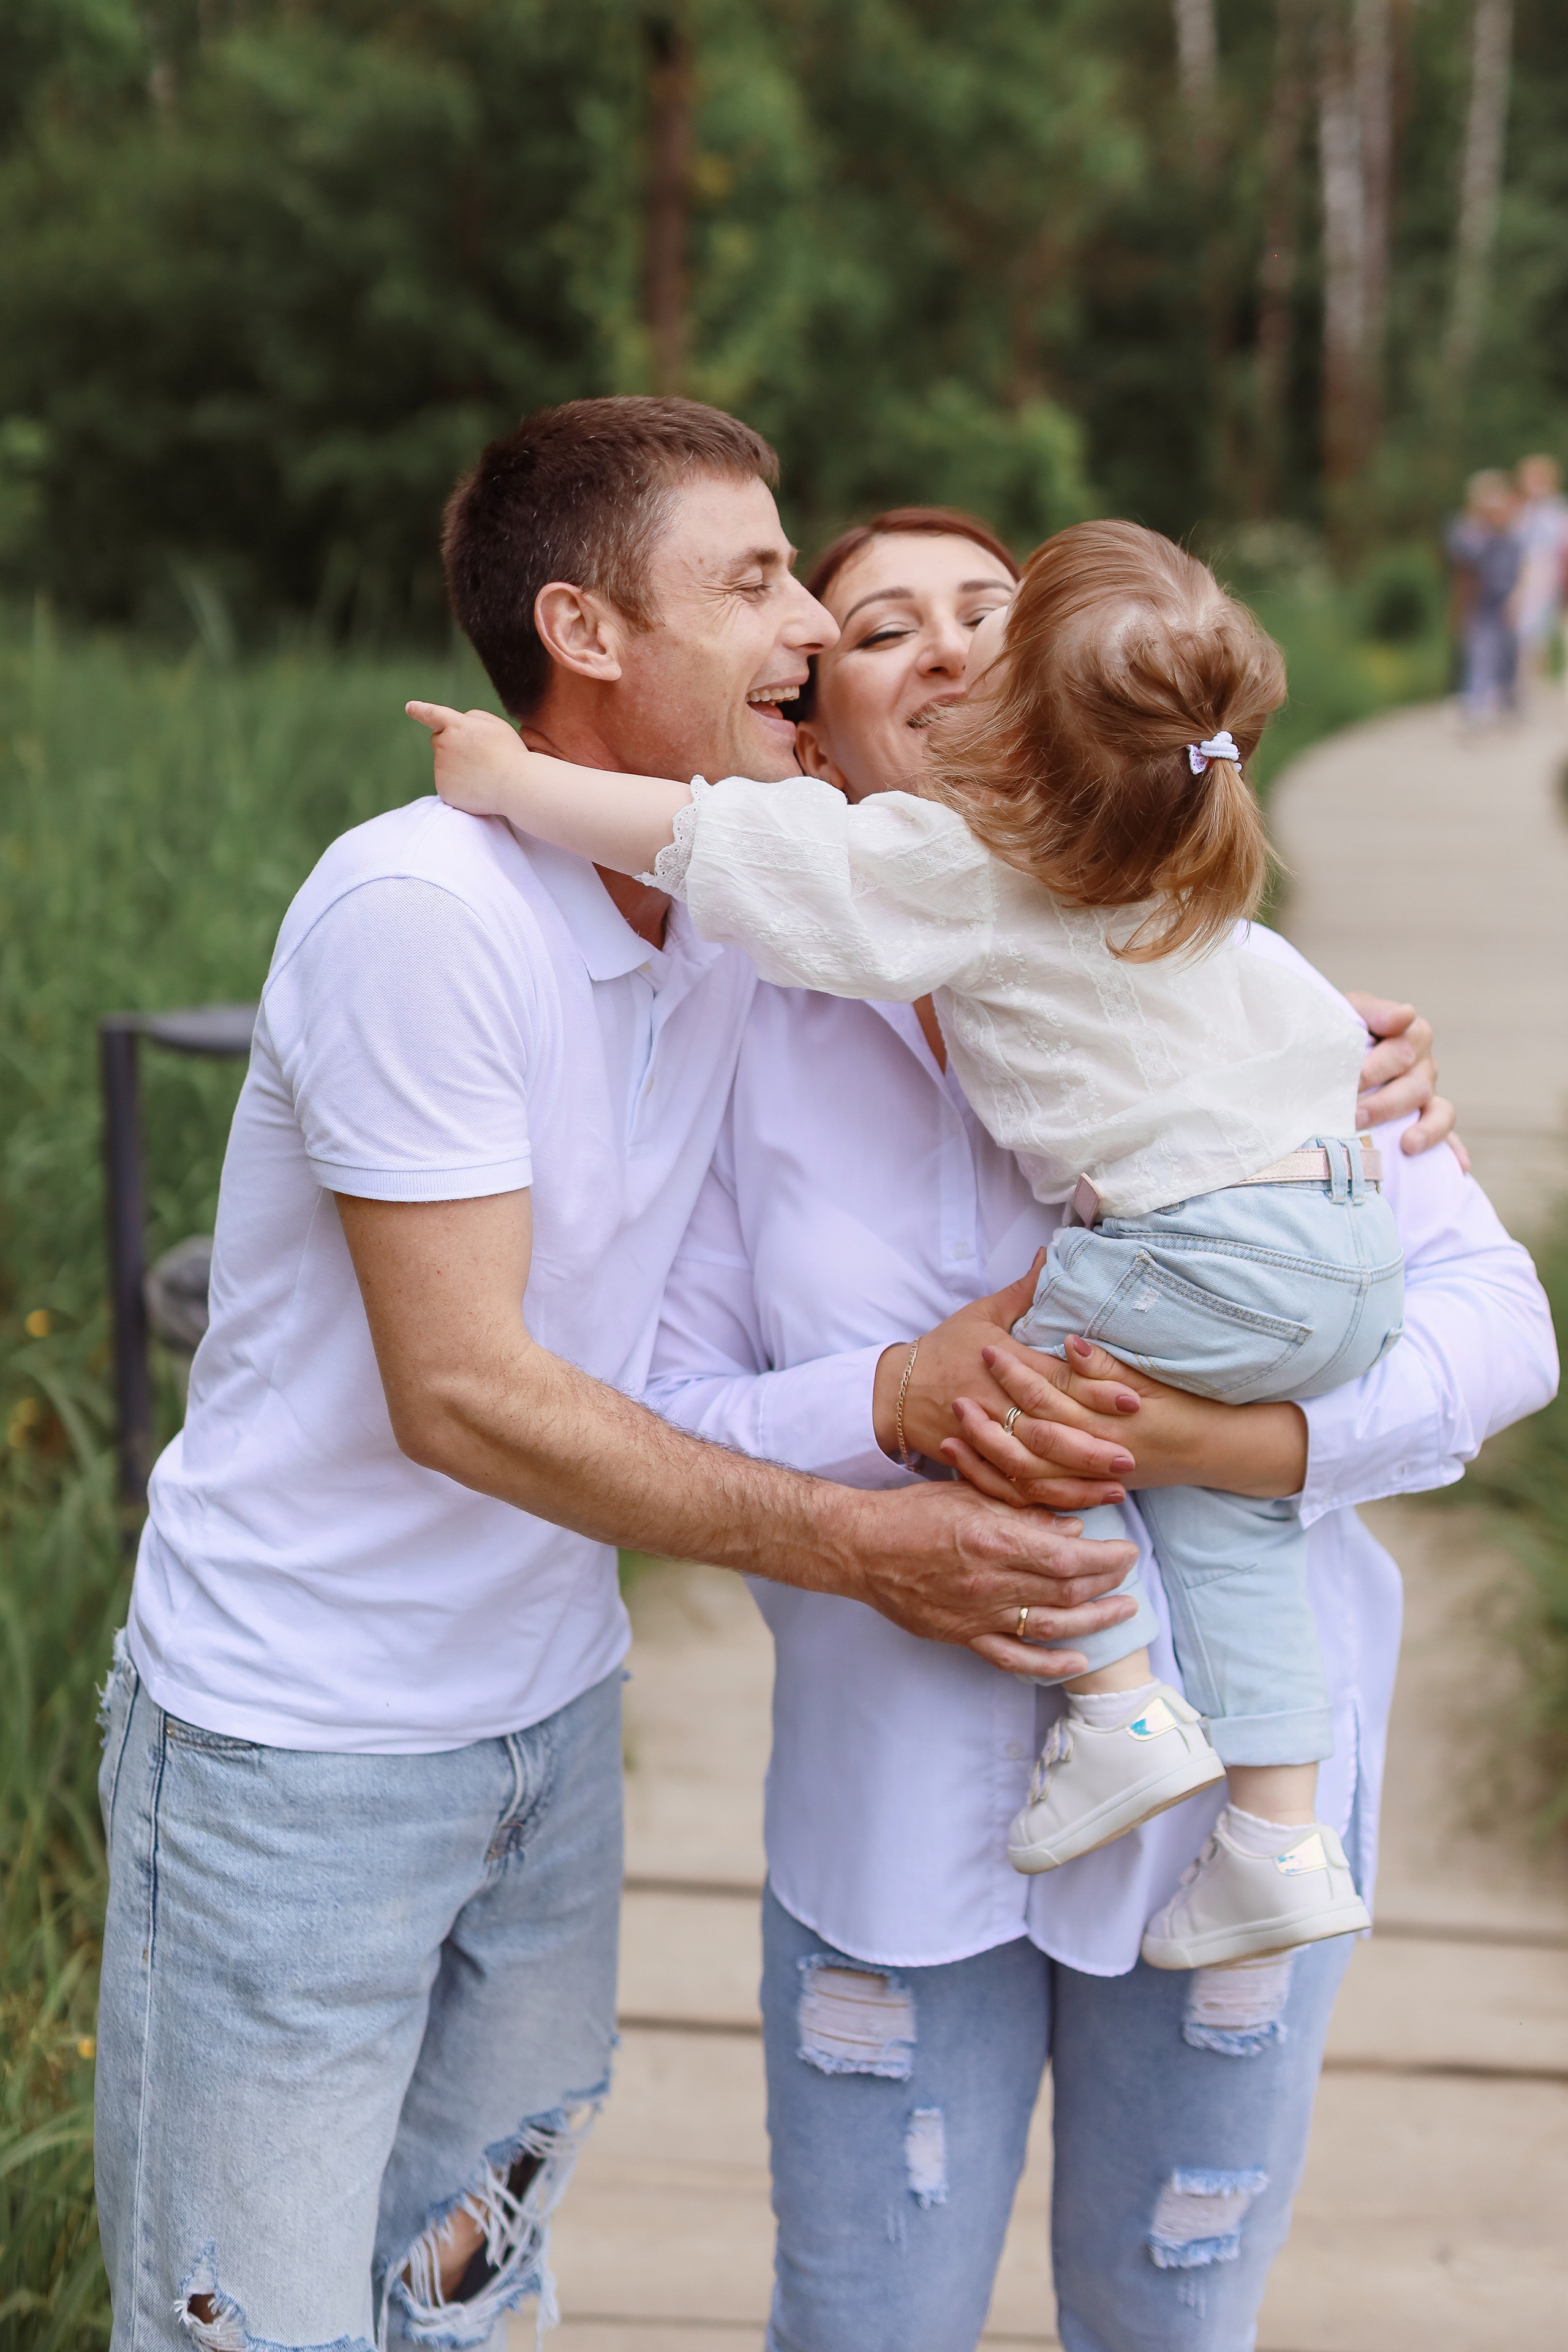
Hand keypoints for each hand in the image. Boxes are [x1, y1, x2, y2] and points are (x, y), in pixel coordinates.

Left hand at [407, 700, 528, 817]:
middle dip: (450, 743)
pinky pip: (448, 783)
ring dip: (458, 766)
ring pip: (444, 763)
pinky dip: (459, 785)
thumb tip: (459, 723)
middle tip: (475, 755)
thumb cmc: (509, 753)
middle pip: (437, 740)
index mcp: (456, 726)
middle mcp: (444, 744)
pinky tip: (477, 786)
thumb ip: (474, 718)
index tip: (410, 707)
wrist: (514, 786)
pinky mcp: (443, 789)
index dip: (420, 710)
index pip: (432, 714)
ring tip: (482, 773)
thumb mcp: (496, 725)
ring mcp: (441, 768)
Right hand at [844, 1478, 1140, 1678]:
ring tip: (1123, 1612)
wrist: (860, 1547)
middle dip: (1108, 1583)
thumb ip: (1022, 1512)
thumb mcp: (969, 1494)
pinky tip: (1077, 1659)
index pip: (1068, 1556)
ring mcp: (977, 1615)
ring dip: (1094, 1622)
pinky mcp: (963, 1636)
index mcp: (992, 1539)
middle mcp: (990, 1582)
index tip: (1127, 1549)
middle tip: (1130, 1573)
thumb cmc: (912, 1512)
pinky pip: (1013, 1657)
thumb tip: (1072, 1527)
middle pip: (1067, 1592)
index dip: (1106, 1557)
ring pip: (1051, 1627)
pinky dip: (1049, 1663)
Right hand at [871, 1256, 1139, 1508]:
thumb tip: (1051, 1255)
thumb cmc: (943, 1347)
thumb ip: (1023, 1292)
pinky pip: (1012, 1488)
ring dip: (1074, 1480)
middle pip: (1051, 1430)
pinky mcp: (978, 1462)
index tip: (1131, 1400)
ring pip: (1035, 1466)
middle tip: (1133, 1453)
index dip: (1095, 1391)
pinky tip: (1073, 1507)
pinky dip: (1042, 1500)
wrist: (894, 1389)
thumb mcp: (981, 1314)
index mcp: (1003, 1366)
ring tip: (1115, 1487)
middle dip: (1092, 1445)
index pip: (1056, 1382)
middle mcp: (997, 1405)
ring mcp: (986, 1439)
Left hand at [943, 1336, 1307, 1502]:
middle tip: (955, 1398)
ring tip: (952, 1441)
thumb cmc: (1189, 1408)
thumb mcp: (1152, 1381)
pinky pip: (1039, 1501)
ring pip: (1028, 1478)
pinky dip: (1006, 1490)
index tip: (985, 1349)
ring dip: (988, 1460)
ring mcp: (1090, 1478)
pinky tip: (977, 1475)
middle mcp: (1095, 1454)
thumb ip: (1107, 1363)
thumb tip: (1067, 1341)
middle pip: (1029, 1440)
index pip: (1049, 1395)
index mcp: (1109, 1419)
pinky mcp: (1088, 1491)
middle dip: (990, 1420)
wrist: (1221, 1451)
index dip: (1015, 1372)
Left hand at [1345, 993, 1466, 1166]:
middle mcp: (1423, 1065)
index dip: (1378, 1067)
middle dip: (1384, 1103)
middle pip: (1416, 1085)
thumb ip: (1374, 1011)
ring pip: (1437, 1112)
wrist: (1327, 1051)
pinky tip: (1459, 1167)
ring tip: (1407, 1145)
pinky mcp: (1426, 1121)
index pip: (1404, 1048)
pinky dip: (1453, 1150)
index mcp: (1410, 1034)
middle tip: (1353, 1116)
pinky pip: (1447, 1137)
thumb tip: (1405, 1015)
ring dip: (1424, 1130)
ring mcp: (1427, 1095)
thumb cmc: (1338, 1031)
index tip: (1353, 1080)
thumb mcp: (1349, 1012)